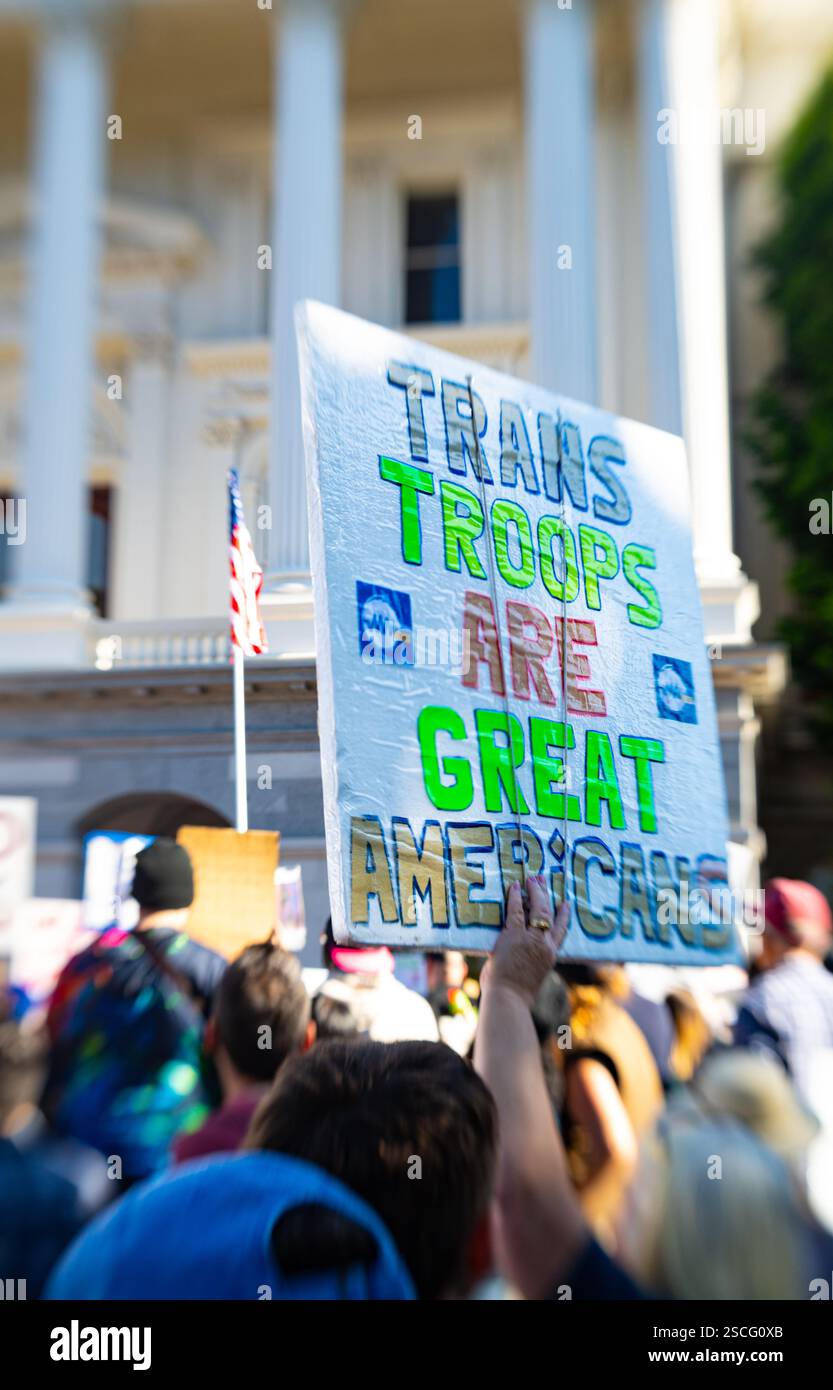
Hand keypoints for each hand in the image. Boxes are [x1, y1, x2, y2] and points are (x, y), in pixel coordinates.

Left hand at [484, 875, 569, 1008]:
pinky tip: (514, 887)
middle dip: (545, 895)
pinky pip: (516, 911)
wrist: (509, 998)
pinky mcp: (513, 935)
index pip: (560, 930)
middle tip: (542, 880)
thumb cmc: (516, 993)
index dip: (563, 915)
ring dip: (534, 892)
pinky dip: (514, 897)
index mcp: (550, 956)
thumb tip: (522, 958)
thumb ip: (531, 963)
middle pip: (549, 914)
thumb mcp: (531, 976)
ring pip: (536, 909)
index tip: (565, 904)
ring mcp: (530, 938)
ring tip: (531, 879)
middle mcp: (544, 944)